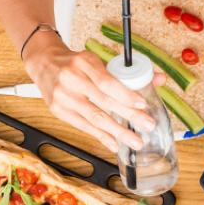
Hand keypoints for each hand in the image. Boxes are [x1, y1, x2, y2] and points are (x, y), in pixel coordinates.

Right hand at [25, 36, 155, 147]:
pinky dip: (101, 137)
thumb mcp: (97, 60)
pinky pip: (84, 126)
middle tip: (147, 125)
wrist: (43, 64)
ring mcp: (63, 96)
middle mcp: (71, 79)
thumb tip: (160, 79)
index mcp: (83, 62)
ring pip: (94, 117)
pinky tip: (114, 144)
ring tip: (136, 141)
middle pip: (103, 101)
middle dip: (128, 115)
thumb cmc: (76, 63)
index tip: (142, 103)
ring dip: (117, 131)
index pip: (106, 81)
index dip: (124, 94)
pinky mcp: (59, 111)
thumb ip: (128, 71)